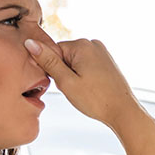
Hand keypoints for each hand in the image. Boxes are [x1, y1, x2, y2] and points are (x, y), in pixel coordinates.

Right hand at [25, 38, 144, 128]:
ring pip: (74, 63)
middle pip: (64, 57)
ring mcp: (102, 52)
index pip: (53, 52)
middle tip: (75, 89)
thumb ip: (48, 61)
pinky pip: (85, 67)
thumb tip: (30, 42)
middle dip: (64, 73)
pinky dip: (84, 78)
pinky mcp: (106, 61)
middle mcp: (93, 43)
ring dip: (73, 77)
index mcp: (82, 45)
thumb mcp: (66, 82)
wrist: (123, 111)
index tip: (64, 83)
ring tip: (85, 90)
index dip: (53, 70)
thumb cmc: (96, 99)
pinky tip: (91, 89)